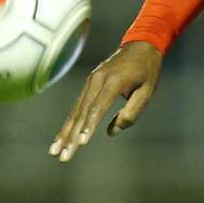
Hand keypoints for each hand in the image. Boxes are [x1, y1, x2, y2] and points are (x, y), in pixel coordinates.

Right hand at [49, 40, 162, 162]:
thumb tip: (111, 132)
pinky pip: (77, 106)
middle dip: (71, 136)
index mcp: (113, 81)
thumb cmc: (147, 71)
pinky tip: (62, 137)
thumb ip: (132, 112)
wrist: (140, 46)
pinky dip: (69, 122)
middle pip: (81, 112)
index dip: (89, 126)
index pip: (98, 107)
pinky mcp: (88, 84)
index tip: (81, 143)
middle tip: (62, 156)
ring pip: (75, 111)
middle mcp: (97, 80)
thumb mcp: (147, 91)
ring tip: (55, 151)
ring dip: (65, 132)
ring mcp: (90, 81)